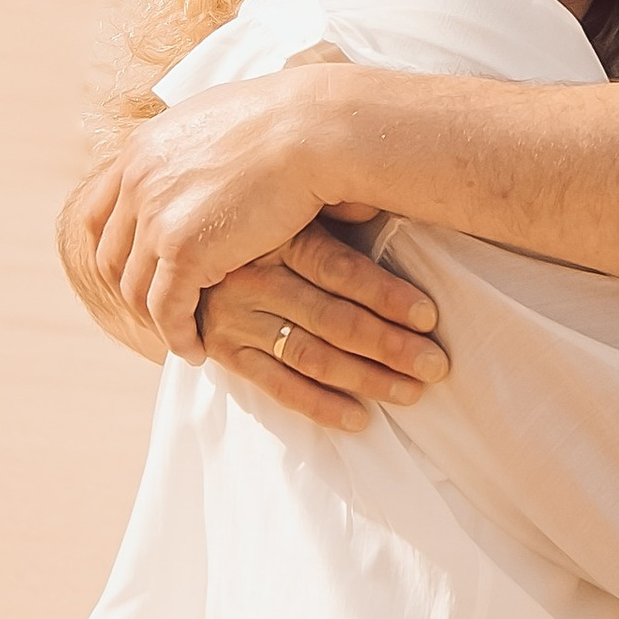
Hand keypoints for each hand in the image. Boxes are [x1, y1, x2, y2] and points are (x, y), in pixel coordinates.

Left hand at [90, 74, 363, 355]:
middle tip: (159, 311)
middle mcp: (137, 182)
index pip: (100, 211)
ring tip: (181, 334)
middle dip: (132, 287)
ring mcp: (155, 218)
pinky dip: (177, 335)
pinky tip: (197, 348)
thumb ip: (198, 146)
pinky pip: (166, 310)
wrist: (313, 128)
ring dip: (155, 318)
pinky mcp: (183, 251)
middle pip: (112, 254)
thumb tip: (212, 157)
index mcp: (141, 150)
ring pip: (135, 288)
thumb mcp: (221, 122)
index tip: (135, 269)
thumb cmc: (290, 121)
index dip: (115, 247)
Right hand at [195, 222, 446, 429]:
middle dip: (389, 346)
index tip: (428, 317)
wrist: (184, 250)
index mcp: (280, 238)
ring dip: (365, 378)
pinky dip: (319, 405)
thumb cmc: (263, 223)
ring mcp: (236, 318)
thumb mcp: (296, 208)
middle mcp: (255, 278)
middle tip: (435, 365)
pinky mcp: (224, 351)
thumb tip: (386, 199)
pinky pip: (276, 386)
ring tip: (410, 392)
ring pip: (310, 356)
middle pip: (332, 319)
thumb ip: (340, 209)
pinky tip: (359, 418)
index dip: (386, 295)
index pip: (340, 270)